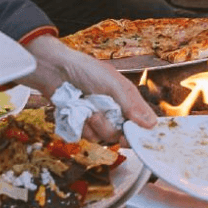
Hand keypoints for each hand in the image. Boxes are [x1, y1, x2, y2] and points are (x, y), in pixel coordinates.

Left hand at [21, 35, 156, 142]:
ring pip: (106, 137)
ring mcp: (99, 117)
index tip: (133, 138)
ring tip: (87, 109)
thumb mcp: (113, 85)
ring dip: (96, 125)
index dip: (139, 132)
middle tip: (101, 117)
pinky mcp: (83, 123)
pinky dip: (83, 127)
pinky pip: (89, 136)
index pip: (141, 121)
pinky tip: (78, 113)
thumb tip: (152, 124)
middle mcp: (115, 110)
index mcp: (126, 98)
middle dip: (112, 128)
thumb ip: (132, 105)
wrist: (54, 70)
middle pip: (123, 134)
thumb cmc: (85, 70)